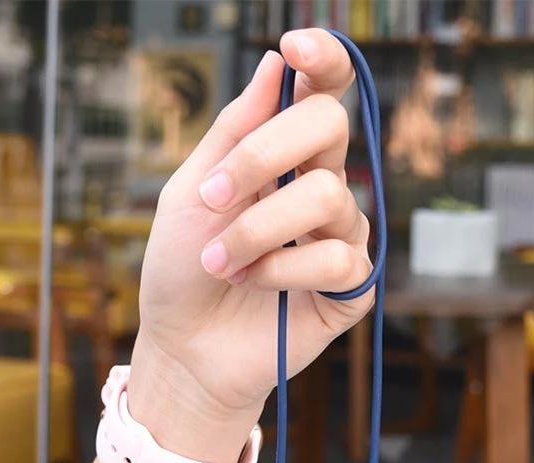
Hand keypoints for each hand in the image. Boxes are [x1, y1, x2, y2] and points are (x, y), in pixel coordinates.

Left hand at [129, 29, 372, 462]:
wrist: (185, 346)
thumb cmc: (181, 268)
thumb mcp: (190, 192)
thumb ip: (233, 131)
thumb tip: (276, 63)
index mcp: (283, 161)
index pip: (322, 96)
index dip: (324, 60)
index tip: (296, 46)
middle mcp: (320, 190)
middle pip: (330, 127)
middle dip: (263, 155)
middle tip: (212, 197)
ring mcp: (340, 237)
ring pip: (328, 197)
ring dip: (258, 230)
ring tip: (220, 263)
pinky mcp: (351, 288)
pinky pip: (337, 258)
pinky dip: (284, 271)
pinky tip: (258, 286)